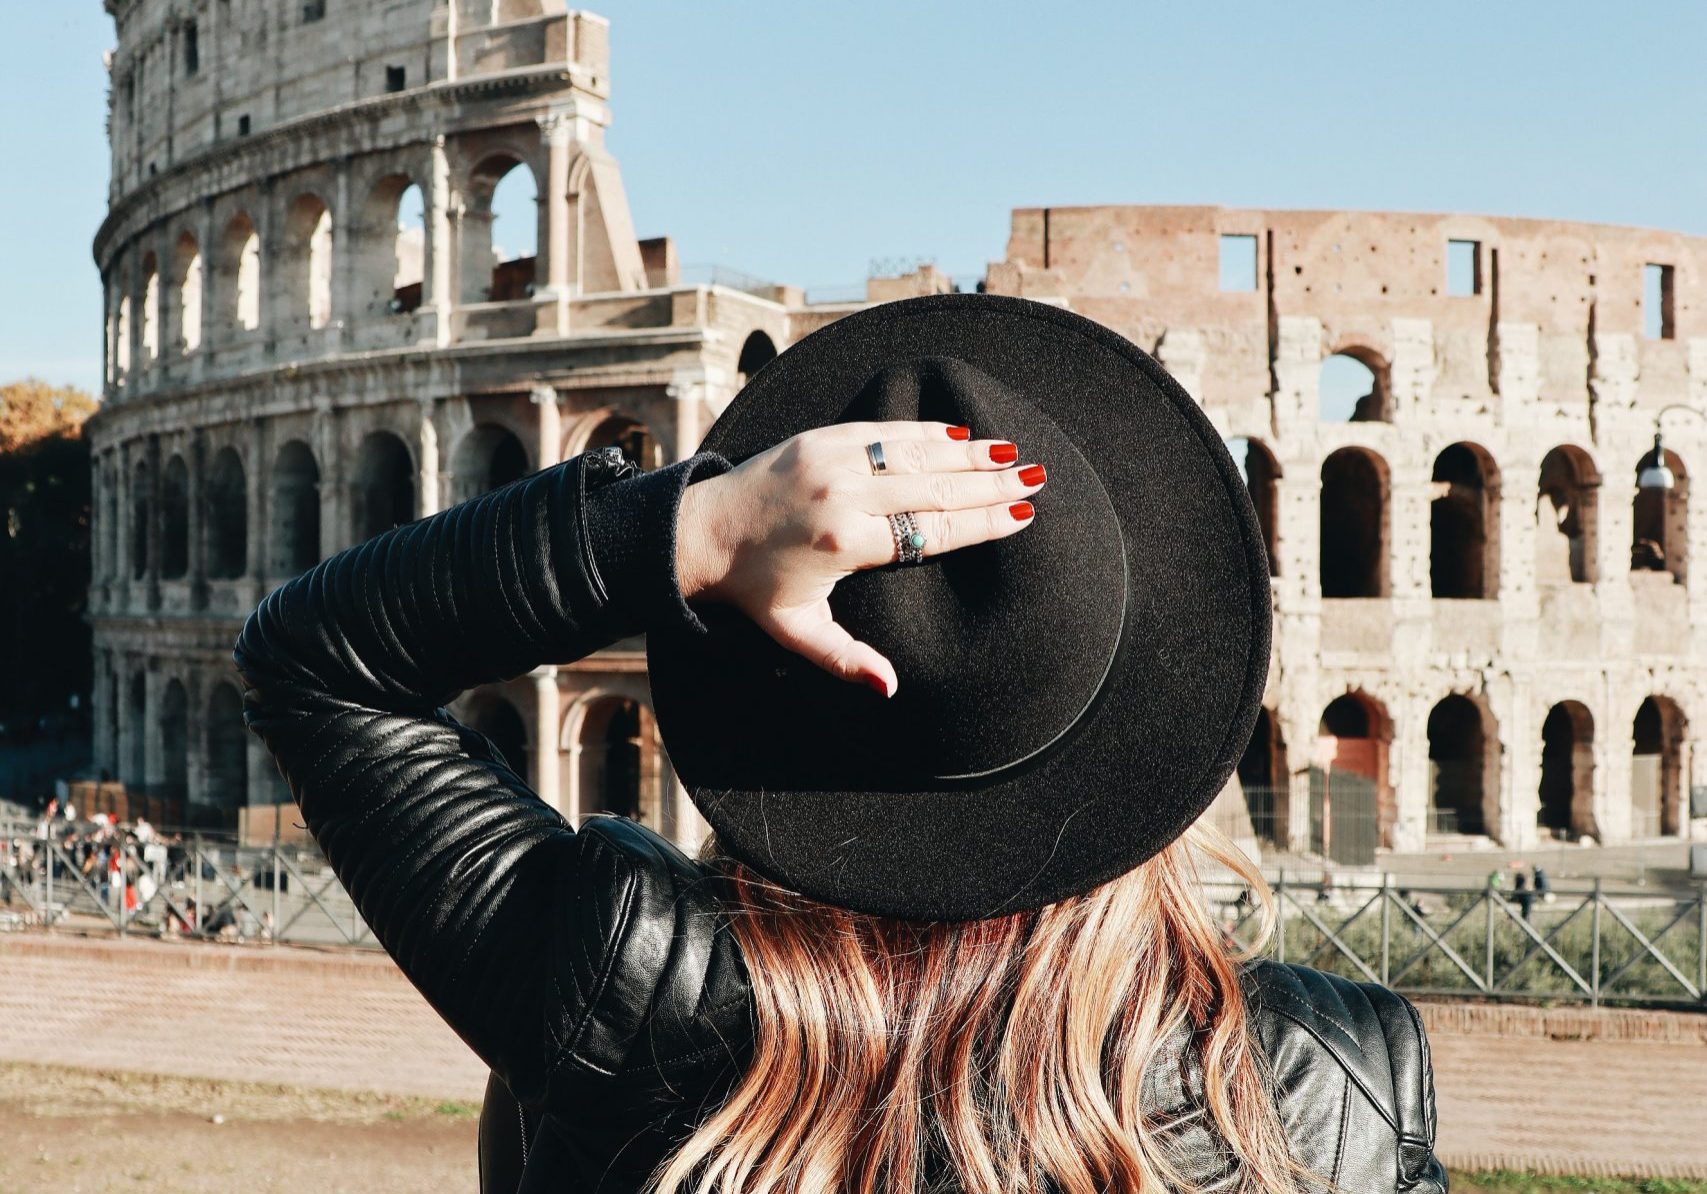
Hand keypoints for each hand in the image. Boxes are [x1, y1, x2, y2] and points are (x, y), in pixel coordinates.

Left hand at [675, 420, 1044, 695]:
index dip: (980, 524)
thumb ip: (845, 658)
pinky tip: (960, 433)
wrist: (701, 532)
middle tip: (1035, 479)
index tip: (1019, 516)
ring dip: (968, 453)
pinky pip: (885, 430)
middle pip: (934, 488)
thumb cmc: (753, 589)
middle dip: (989, 483)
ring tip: (1012, 453)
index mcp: (846, 542)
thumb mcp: (796, 632)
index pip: (931, 532)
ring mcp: (834, 458)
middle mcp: (845, 494)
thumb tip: (890, 689)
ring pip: (915, 453)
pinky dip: (925, 432)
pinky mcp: (821, 436)